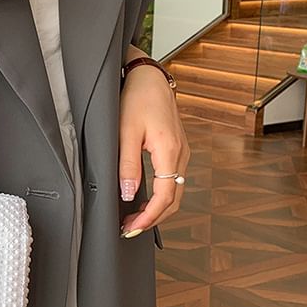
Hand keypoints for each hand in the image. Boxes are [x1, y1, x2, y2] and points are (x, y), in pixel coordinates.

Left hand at [118, 61, 189, 237]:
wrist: (148, 77)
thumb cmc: (136, 98)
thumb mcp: (125, 132)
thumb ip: (127, 165)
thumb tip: (129, 194)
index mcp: (169, 151)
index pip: (165, 196)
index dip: (149, 217)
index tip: (131, 228)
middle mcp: (181, 154)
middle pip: (174, 199)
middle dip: (153, 219)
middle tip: (129, 229)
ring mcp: (182, 152)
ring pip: (175, 191)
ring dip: (157, 209)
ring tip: (133, 219)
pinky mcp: (177, 149)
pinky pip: (173, 180)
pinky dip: (161, 196)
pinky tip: (144, 200)